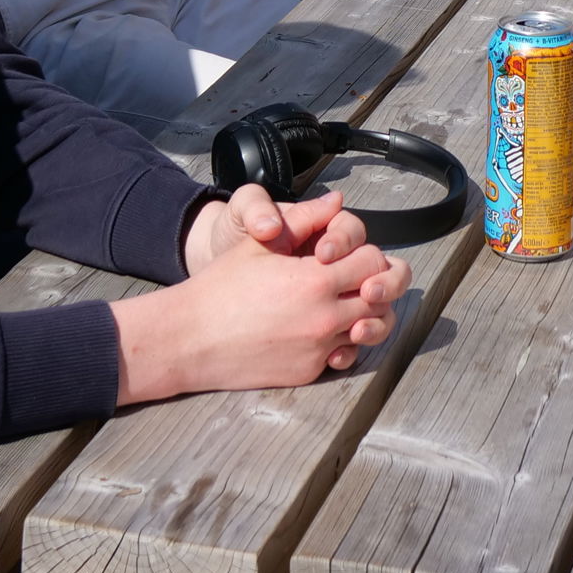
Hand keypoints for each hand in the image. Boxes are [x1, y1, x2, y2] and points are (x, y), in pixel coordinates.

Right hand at [118, 185, 410, 403]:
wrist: (191, 339)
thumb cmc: (220, 288)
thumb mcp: (260, 245)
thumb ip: (304, 220)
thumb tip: (335, 202)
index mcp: (315, 278)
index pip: (372, 260)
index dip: (364, 253)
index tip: (348, 255)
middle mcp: (324, 315)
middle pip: (381, 296)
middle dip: (377, 284)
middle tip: (362, 280)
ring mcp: (319, 347)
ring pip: (371, 329)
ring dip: (368, 315)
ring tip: (352, 304)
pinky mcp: (309, 371)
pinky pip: (344, 354)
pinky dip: (343, 342)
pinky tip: (328, 330)